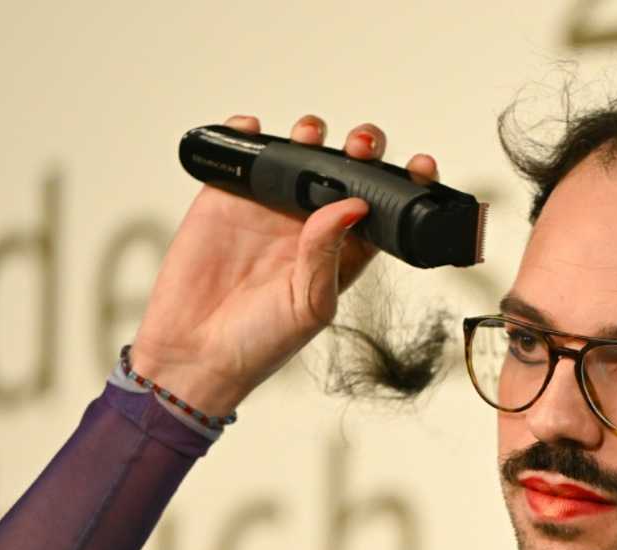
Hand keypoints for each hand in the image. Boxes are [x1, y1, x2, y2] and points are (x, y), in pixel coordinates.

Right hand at [129, 114, 439, 414]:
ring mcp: (270, 205)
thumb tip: (352, 206)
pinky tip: (254, 130)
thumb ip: (328, 255)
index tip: (420, 167)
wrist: (195, 352)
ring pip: (301, 151)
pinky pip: (244, 152)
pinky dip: (248, 132)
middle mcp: (312, 224)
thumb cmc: (260, 343)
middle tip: (360, 149)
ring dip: (312, 134)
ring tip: (311, 136)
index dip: (404, 184)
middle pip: (349, 169)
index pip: (384, 209)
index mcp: (344, 251)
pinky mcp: (228, 196)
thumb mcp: (310, 306)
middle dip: (362, 149)